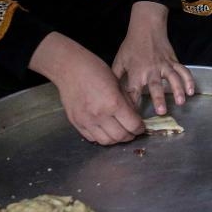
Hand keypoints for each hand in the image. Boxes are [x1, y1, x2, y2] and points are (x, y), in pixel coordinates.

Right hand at [29, 33, 143, 144]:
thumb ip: (127, 103)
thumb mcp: (118, 84)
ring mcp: (86, 121)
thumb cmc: (95, 71)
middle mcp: (99, 115)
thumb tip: (135, 117)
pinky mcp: (76, 123)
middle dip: (130, 136)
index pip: (132, 125)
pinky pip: (91, 138)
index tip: (141, 128)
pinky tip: (106, 131)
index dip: (140, 129)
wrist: (70, 69)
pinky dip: (101, 137)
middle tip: (133, 132)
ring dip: (116, 140)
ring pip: (106, 141)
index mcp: (113, 103)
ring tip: (120, 133)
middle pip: (120, 137)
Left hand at [111, 1, 194, 116]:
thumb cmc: (131, 45)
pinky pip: (183, 71)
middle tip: (162, 112)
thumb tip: (110, 93)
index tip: (134, 119)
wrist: (147, 27)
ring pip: (173, 79)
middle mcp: (151, 70)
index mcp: (136, 72)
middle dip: (159, 99)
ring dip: (178, 90)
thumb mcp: (119, 60)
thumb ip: (116, 77)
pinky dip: (188, 80)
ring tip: (181, 102)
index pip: (134, 92)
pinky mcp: (173, 61)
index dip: (134, 105)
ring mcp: (164, 65)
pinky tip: (191, 91)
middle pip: (155, 87)